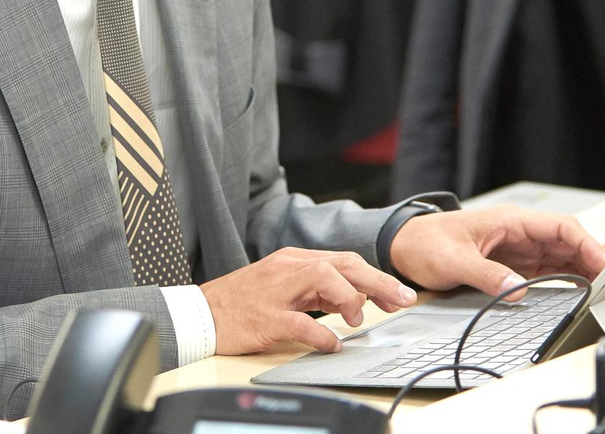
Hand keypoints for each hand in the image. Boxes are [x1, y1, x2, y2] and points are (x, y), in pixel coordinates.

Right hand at [199, 247, 417, 354]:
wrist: (201, 314)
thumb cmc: (243, 302)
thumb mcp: (285, 288)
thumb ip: (318, 290)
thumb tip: (355, 298)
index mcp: (295, 260)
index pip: (345, 261)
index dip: (377, 277)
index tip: (400, 294)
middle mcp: (288, 268)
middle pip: (342, 264)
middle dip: (378, 281)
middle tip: (403, 300)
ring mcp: (276, 291)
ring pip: (323, 278)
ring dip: (349, 297)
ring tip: (359, 318)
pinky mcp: (265, 317)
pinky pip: (300, 322)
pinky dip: (321, 334)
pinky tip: (332, 344)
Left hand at [388, 208, 604, 300]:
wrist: (405, 247)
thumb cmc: (426, 243)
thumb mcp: (453, 260)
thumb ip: (486, 275)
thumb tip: (517, 290)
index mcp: (510, 221)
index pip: (560, 227)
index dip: (586, 244)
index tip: (604, 265)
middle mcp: (519, 233)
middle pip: (568, 242)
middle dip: (593, 260)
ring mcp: (518, 249)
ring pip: (561, 257)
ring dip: (583, 271)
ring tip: (604, 291)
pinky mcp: (513, 265)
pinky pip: (547, 271)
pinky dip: (567, 280)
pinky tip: (580, 293)